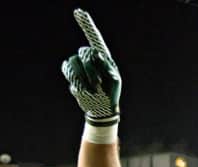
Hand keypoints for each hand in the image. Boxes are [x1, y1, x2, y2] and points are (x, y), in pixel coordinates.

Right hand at [61, 9, 120, 125]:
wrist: (100, 108)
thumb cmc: (111, 94)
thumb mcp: (114, 80)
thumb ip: (107, 66)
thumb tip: (97, 53)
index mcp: (104, 58)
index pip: (95, 38)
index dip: (86, 25)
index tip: (78, 11)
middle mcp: (90, 59)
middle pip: (85, 52)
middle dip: (90, 69)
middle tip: (97, 84)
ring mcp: (79, 66)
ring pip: (73, 61)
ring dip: (82, 77)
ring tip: (91, 89)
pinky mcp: (71, 74)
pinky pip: (67, 69)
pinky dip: (74, 79)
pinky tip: (82, 89)